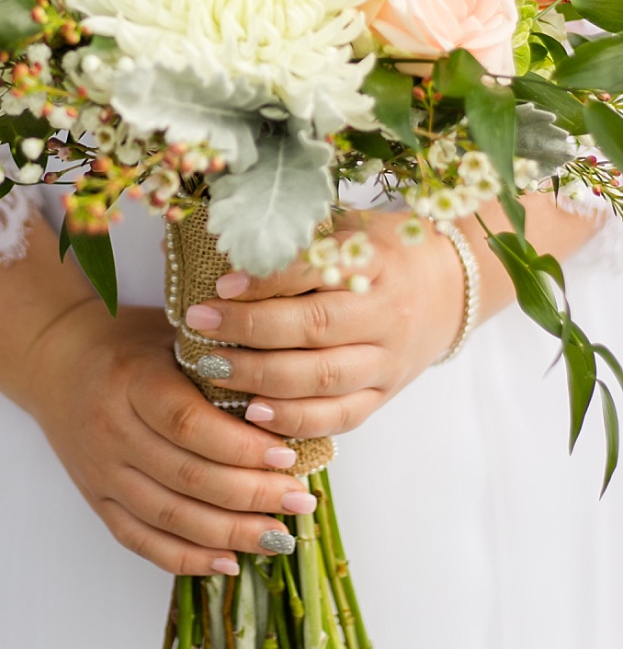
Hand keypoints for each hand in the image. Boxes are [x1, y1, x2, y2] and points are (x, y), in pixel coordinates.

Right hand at [23, 302, 325, 575]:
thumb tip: (288, 402)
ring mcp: (100, 469)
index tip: (289, 456)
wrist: (54, 359)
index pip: (189, 425)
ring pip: (170, 516)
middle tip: (299, 500)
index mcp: (130, 380)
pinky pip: (141, 540)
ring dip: (230, 533)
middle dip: (252, 496)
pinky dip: (187, 558)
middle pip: (187, 477)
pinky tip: (229, 561)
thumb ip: (219, 362)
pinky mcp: (95, 498)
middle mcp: (110, 429)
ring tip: (279, 535)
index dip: (242, 447)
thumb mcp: (169, 333)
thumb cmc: (125, 344)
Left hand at [180, 209, 465, 438]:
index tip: (220, 284)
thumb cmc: (380, 251)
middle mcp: (386, 314)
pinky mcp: (385, 394)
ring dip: (261, 377)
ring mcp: (388, 360)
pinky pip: (341, 416)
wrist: (450, 287)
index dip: (266, 280)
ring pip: (323, 378)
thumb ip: (293, 238)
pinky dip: (296, 420)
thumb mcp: (344, 229)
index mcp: (374, 261)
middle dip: (249, 329)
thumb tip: (212, 239)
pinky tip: (253, 413)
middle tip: (199, 323)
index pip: (315, 271)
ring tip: (212, 368)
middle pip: (314, 328)